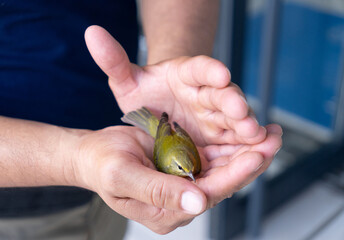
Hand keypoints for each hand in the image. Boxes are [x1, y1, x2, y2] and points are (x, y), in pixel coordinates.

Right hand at [72, 125, 281, 233]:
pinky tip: (247, 131)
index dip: (233, 176)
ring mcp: (184, 182)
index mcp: (165, 210)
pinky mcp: (184, 165)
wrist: (94, 154)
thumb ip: (158, 191)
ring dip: (245, 151)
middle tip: (272, 140)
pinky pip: (213, 156)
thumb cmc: (102, 166)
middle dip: (249, 161)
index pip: (207, 195)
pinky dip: (230, 143)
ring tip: (269, 134)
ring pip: (222, 168)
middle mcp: (180, 200)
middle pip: (222, 182)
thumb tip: (197, 204)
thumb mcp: (123, 177)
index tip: (255, 155)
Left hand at [84, 26, 266, 146]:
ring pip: (236, 118)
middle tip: (240, 112)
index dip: (210, 69)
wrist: (161, 113)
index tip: (219, 73)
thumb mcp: (127, 82)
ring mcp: (216, 115)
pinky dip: (253, 144)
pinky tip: (267, 147)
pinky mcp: (222, 136)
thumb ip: (114, 62)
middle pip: (223, 94)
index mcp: (186, 75)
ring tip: (259, 136)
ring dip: (247, 126)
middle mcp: (206, 93)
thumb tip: (92, 33)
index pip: (200, 67)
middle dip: (233, 103)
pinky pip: (239, 139)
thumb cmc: (147, 96)